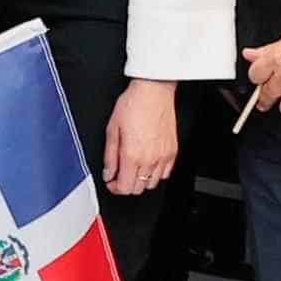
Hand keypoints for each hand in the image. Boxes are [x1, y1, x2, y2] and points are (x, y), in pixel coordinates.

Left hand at [102, 78, 179, 194]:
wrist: (154, 91)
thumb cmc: (134, 104)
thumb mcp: (112, 129)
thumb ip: (109, 156)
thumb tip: (108, 173)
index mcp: (132, 155)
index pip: (124, 187)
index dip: (115, 188)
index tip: (111, 181)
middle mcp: (149, 159)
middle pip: (138, 189)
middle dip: (126, 185)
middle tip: (119, 175)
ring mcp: (163, 156)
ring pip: (152, 184)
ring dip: (140, 180)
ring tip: (133, 169)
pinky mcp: (172, 151)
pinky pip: (165, 173)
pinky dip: (155, 174)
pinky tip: (147, 164)